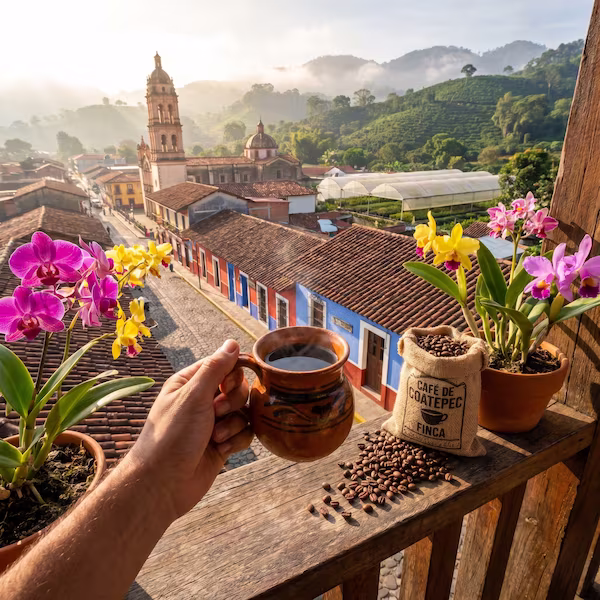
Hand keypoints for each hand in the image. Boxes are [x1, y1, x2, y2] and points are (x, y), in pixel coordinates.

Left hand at [125, 339, 252, 519]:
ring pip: (243, 411)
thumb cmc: (172, 436)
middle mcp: (202, 400)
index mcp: (190, 383)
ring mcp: (213, 423)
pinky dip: (237, 441)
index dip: (232, 374)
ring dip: (234, 424)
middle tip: (216, 413)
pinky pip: (245, 433)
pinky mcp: (222, 444)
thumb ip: (215, 368)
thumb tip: (232, 342)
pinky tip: (222, 450)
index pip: (224, 365)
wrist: (163, 484)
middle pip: (238, 388)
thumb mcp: (193, 396)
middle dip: (232, 401)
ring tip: (216, 437)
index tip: (225, 386)